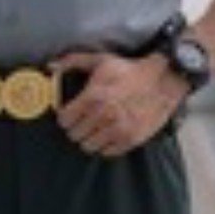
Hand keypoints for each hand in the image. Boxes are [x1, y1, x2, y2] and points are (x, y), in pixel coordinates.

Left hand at [53, 49, 183, 156]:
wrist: (163, 81)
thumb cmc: (130, 71)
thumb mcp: (100, 61)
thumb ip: (72, 62)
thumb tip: (51, 66)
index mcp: (93, 97)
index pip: (64, 120)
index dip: (65, 116)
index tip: (70, 113)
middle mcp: (104, 116)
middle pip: (74, 135)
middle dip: (76, 127)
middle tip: (83, 121)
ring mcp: (119, 130)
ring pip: (88, 147)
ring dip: (89, 138)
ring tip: (95, 128)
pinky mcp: (132, 139)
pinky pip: (107, 152)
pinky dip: (105, 145)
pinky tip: (109, 133)